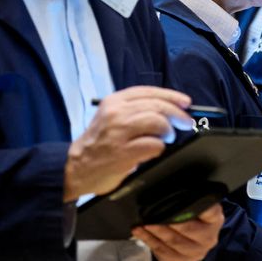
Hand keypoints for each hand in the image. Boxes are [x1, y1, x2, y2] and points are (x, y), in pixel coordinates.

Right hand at [64, 86, 191, 200]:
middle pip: (157, 106)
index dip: (171, 96)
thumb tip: (170, 108)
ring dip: (168, 131)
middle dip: (177, 114)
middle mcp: (116, 113)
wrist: (75, 168)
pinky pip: (154, 145)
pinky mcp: (123, 152)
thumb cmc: (99, 143)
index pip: (149, 92)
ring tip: (166, 138)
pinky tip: (153, 151)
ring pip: (158, 122)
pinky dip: (159, 148)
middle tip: (186, 123)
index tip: (185, 102)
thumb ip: (136, 110)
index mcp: (114, 102)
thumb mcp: (111, 117)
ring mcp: (119, 132)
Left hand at [132, 203, 223, 260]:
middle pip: (187, 229)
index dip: (198, 206)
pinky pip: (161, 251)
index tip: (183, 197)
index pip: (210, 211)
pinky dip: (149, 241)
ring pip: (172, 242)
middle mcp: (208, 237)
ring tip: (143, 223)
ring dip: (154, 232)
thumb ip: (191, 195)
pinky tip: (140, 232)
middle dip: (168, 221)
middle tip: (152, 215)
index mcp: (215, 219)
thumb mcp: (199, 204)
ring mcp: (195, 252)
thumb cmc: (195, 218)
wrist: (196, 243)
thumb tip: (173, 181)